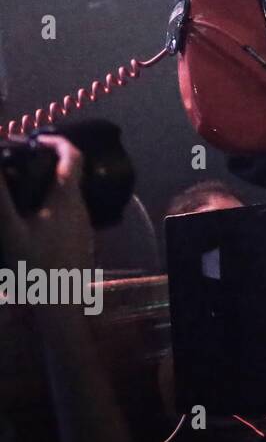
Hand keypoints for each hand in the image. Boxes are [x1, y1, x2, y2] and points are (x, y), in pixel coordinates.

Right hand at [0, 134, 93, 272]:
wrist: (60, 302)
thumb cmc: (36, 265)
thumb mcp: (10, 229)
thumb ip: (1, 198)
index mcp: (66, 199)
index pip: (72, 157)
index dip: (57, 141)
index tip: (35, 139)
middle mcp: (79, 206)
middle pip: (69, 173)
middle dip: (46, 161)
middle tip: (19, 159)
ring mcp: (81, 222)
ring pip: (66, 191)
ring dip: (46, 182)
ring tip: (18, 183)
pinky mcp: (78, 235)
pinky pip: (64, 208)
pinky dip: (48, 201)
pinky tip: (28, 212)